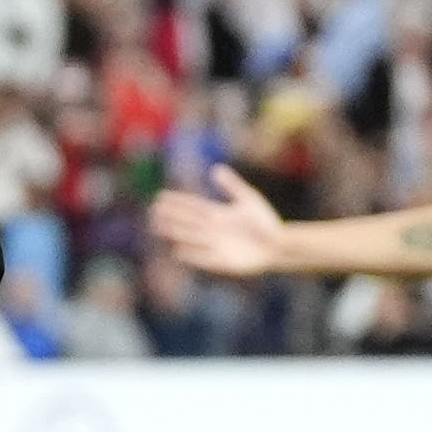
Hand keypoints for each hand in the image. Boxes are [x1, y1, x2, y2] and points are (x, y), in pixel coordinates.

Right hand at [147, 163, 287, 279]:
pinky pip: (203, 258)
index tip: (161, 197)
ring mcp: (216, 245)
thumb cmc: (266, 222)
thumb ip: (231, 185)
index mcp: (218, 214)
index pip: (193, 207)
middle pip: (187, 222)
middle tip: (153, 211)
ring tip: (158, 228)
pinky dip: (191, 255)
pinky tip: (178, 252)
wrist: (278, 245)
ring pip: (190, 237)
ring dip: (175, 233)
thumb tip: (215, 169)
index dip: (178, 202)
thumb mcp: (248, 199)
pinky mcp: (222, 261)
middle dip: (170, 217)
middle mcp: (213, 230)